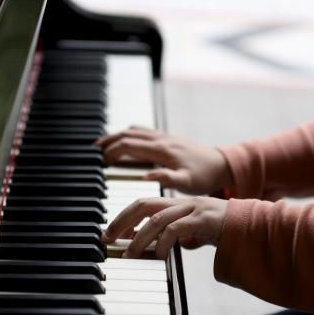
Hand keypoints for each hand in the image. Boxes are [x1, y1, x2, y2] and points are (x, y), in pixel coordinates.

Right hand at [96, 126, 232, 193]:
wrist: (221, 165)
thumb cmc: (204, 177)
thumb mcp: (186, 183)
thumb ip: (165, 179)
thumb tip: (143, 176)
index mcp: (161, 150)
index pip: (129, 145)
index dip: (112, 151)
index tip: (100, 162)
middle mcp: (161, 139)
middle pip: (127, 135)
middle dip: (108, 142)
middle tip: (92, 152)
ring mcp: (164, 137)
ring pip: (133, 131)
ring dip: (116, 136)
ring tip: (101, 145)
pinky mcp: (167, 138)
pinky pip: (142, 132)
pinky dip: (128, 135)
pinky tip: (123, 141)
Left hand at [102, 196, 227, 258]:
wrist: (253, 226)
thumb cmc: (225, 230)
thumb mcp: (197, 233)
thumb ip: (181, 236)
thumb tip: (167, 248)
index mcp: (178, 204)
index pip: (143, 203)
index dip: (124, 216)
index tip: (111, 232)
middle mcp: (182, 203)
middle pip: (143, 205)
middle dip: (122, 221)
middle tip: (108, 238)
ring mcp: (193, 209)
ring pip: (156, 219)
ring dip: (139, 239)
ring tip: (130, 255)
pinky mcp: (203, 220)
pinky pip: (176, 230)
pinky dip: (163, 244)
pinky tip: (159, 257)